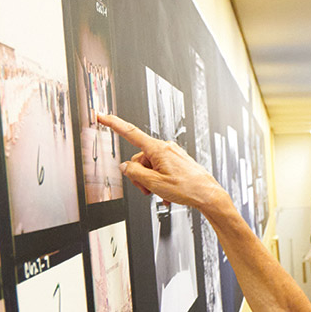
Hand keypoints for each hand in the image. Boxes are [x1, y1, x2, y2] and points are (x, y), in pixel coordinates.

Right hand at [99, 114, 221, 209]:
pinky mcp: (177, 161)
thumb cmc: (188, 188)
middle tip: (149, 190)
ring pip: (149, 166)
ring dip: (150, 181)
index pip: (130, 133)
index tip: (102, 116)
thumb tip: (124, 166)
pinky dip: (159, 182)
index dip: (114, 124)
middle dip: (140, 176)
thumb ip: (134, 173)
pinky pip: (160, 169)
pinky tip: (166, 194)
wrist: (208, 195)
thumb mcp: (154, 184)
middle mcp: (165, 147)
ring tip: (161, 193)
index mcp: (158, 149)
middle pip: (139, 159)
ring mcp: (172, 153)